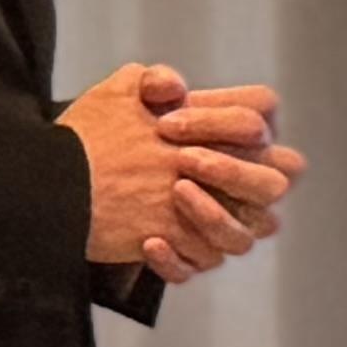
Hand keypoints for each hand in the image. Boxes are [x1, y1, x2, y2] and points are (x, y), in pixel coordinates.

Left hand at [66, 63, 302, 283]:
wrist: (71, 182)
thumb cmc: (110, 135)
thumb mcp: (123, 97)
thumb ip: (151, 81)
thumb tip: (171, 86)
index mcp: (236, 139)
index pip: (262, 118)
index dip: (224, 120)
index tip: (166, 122)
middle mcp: (240, 186)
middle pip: (275, 183)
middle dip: (234, 171)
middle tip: (183, 160)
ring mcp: (220, 226)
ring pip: (244, 237)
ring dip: (213, 216)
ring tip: (173, 194)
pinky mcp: (192, 256)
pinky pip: (200, 266)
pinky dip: (177, 257)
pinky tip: (147, 241)